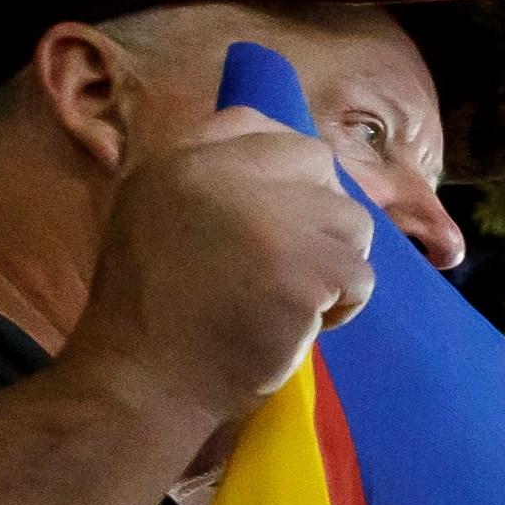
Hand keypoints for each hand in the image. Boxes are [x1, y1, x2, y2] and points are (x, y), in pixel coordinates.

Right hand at [59, 103, 378, 436]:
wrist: (144, 380)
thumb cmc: (151, 314)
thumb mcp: (153, 218)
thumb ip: (208, 185)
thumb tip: (283, 170)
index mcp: (177, 160)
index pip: (254, 124)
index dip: (286, 167)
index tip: (289, 211)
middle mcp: (220, 174)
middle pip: (315, 160)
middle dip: (322, 211)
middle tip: (304, 257)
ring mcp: (266, 219)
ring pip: (351, 218)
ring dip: (337, 261)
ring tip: (298, 297)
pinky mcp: (303, 268)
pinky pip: (360, 274)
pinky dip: (344, 305)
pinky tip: (303, 325)